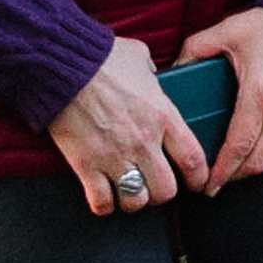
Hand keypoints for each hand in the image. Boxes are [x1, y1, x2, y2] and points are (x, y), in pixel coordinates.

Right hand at [48, 35, 209, 217]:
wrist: (63, 66)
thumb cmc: (102, 58)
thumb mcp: (141, 59)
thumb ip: (152, 74)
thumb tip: (150, 77)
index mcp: (163, 117)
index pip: (193, 159)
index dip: (198, 178)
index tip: (197, 183)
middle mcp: (143, 142)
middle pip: (166, 190)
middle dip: (163, 192)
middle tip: (155, 185)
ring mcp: (114, 156)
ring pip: (136, 201)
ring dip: (134, 200)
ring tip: (130, 191)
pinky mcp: (86, 165)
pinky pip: (102, 202)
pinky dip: (104, 204)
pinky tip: (104, 194)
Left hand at [177, 6, 262, 189]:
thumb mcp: (229, 30)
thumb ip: (196, 48)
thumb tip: (173, 69)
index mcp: (259, 93)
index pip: (238, 147)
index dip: (221, 172)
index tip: (208, 185)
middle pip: (258, 162)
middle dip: (234, 176)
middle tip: (218, 179)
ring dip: (258, 169)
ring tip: (240, 167)